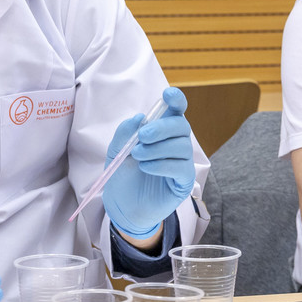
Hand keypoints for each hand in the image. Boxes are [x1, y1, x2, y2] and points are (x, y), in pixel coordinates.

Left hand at [103, 87, 195, 237]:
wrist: (122, 207)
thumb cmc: (123, 176)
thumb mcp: (117, 151)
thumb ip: (125, 132)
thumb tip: (140, 118)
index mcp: (163, 132)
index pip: (176, 111)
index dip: (176, 99)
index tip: (168, 95)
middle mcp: (176, 144)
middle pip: (181, 126)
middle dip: (162, 128)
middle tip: (142, 137)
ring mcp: (183, 162)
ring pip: (181, 146)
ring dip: (157, 149)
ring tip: (138, 156)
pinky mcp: (184, 181)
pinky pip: (180, 166)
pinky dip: (161, 164)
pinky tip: (146, 168)